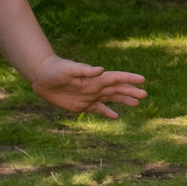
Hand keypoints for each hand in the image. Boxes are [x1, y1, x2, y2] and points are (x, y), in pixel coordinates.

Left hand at [26, 55, 147, 119]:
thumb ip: (85, 70)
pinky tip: (116, 116)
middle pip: (117, 89)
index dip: (129, 79)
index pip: (116, 78)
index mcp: (95, 78)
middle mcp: (96, 87)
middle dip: (131, 92)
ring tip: (136, 104)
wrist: (42, 77)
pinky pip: (98, 109)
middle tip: (145, 95)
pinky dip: (107, 113)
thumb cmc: (55, 70)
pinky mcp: (82, 105)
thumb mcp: (69, 69)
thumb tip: (101, 69)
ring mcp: (90, 96)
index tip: (143, 80)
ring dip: (124, 100)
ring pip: (111, 99)